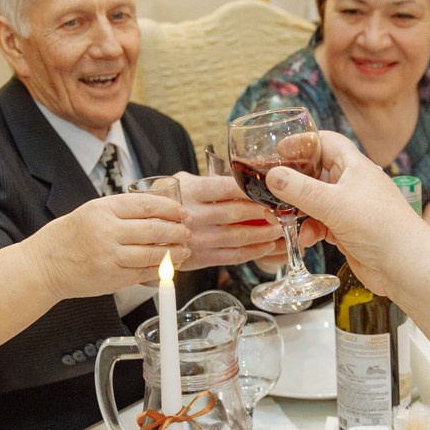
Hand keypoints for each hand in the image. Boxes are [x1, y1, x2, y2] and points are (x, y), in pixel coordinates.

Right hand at [34, 193, 194, 295]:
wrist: (44, 265)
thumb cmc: (69, 237)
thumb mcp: (91, 211)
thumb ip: (122, 211)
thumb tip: (159, 211)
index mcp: (102, 209)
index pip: (146, 204)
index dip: (170, 209)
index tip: (182, 212)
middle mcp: (107, 231)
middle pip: (154, 230)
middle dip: (177, 232)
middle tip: (187, 232)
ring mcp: (110, 256)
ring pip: (153, 254)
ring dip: (174, 252)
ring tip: (184, 250)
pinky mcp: (113, 277)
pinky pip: (144, 273)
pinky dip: (161, 270)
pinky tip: (170, 266)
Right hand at [173, 172, 303, 268]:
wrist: (144, 230)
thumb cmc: (169, 201)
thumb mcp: (182, 181)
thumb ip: (209, 178)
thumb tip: (243, 171)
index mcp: (192, 192)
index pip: (229, 187)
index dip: (253, 189)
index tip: (273, 187)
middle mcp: (195, 215)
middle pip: (238, 213)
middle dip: (266, 212)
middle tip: (285, 209)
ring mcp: (198, 238)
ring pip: (239, 236)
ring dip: (265, 233)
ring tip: (282, 228)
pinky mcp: (201, 257)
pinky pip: (234, 256)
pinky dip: (254, 252)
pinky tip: (268, 246)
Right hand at [260, 131, 429, 292]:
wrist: (405, 266)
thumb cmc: (380, 226)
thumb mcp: (334, 203)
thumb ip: (300, 189)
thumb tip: (273, 175)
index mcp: (355, 166)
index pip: (326, 142)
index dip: (303, 143)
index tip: (278, 150)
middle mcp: (352, 184)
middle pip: (316, 172)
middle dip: (295, 181)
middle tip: (272, 186)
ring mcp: (349, 208)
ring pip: (315, 201)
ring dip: (299, 209)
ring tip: (282, 215)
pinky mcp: (346, 231)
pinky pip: (320, 224)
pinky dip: (310, 230)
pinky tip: (306, 240)